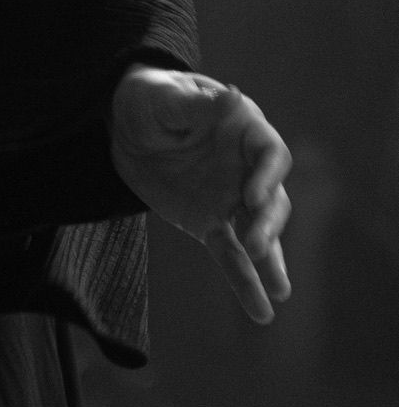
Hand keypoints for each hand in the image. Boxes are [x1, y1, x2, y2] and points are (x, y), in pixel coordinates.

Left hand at [109, 66, 291, 323]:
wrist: (125, 124)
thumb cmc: (151, 98)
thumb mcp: (167, 97)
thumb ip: (198, 105)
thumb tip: (234, 95)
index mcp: (244, 129)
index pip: (270, 154)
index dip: (267, 176)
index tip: (251, 197)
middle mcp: (247, 168)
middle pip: (271, 199)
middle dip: (267, 223)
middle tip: (255, 245)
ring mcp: (231, 198)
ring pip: (259, 232)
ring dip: (269, 260)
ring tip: (280, 291)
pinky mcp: (210, 223)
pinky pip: (231, 255)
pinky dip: (245, 281)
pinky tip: (262, 311)